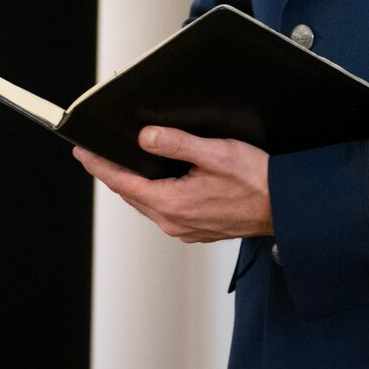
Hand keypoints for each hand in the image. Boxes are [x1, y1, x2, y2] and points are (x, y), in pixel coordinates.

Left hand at [73, 127, 272, 243]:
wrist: (285, 207)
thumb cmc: (258, 181)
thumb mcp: (215, 153)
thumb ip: (176, 144)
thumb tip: (145, 137)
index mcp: (173, 204)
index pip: (123, 183)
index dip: (100, 166)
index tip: (82, 153)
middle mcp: (174, 222)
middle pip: (132, 195)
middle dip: (113, 174)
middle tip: (96, 156)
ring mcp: (185, 229)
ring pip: (147, 204)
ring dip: (134, 185)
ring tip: (122, 166)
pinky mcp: (196, 230)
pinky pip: (165, 211)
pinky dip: (154, 195)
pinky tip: (158, 183)